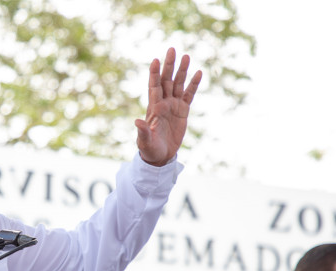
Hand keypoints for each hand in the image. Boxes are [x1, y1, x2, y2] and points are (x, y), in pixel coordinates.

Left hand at [135, 47, 201, 165]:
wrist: (161, 156)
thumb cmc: (150, 148)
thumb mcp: (145, 141)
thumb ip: (143, 131)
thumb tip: (137, 121)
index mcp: (153, 107)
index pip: (153, 87)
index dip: (154, 74)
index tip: (155, 60)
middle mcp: (163, 103)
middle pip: (166, 80)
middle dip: (168, 65)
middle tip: (171, 49)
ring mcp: (173, 105)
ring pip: (178, 84)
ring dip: (182, 71)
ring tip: (186, 56)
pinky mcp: (183, 111)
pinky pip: (189, 95)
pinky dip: (193, 84)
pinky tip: (198, 73)